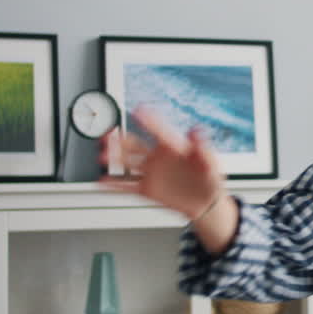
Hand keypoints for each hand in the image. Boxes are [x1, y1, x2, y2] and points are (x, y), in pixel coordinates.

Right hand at [98, 105, 224, 221]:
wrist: (206, 203)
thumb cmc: (210, 178)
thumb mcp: (210, 161)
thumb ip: (202, 146)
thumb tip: (196, 129)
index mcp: (173, 147)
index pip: (158, 130)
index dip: (149, 120)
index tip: (137, 110)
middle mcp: (158, 158)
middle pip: (135, 145)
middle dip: (121, 140)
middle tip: (108, 134)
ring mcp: (151, 173)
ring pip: (128, 164)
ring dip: (114, 159)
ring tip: (102, 155)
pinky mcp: (148, 190)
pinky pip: (128, 187)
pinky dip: (115, 185)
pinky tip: (102, 181)